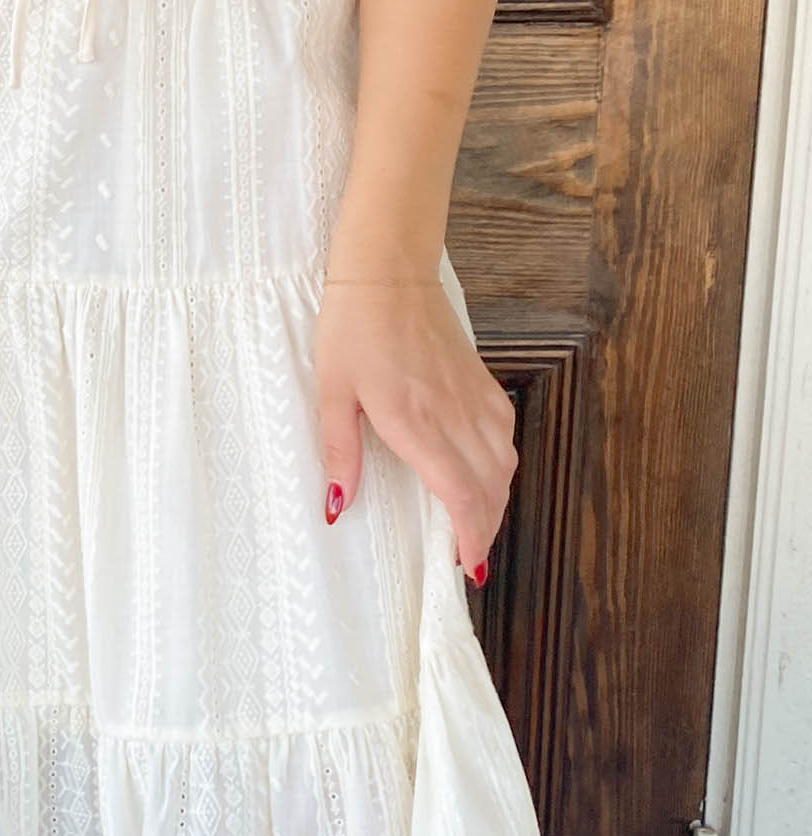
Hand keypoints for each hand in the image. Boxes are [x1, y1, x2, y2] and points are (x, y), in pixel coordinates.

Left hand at [314, 277, 517, 584]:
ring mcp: (474, 397)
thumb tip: (338, 506)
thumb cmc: (353, 328)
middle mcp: (455, 415)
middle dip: (484, 529)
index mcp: (417, 422)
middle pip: (490, 488)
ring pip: (504, 464)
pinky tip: (484, 475)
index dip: (471, 535)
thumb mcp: (331, 393)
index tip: (468, 564)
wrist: (388, 271)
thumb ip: (339, 452)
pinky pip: (504, 435)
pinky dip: (500, 466)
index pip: (461, 493)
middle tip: (469, 557)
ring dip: (495, 501)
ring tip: (475, 525)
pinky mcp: (481, 381)